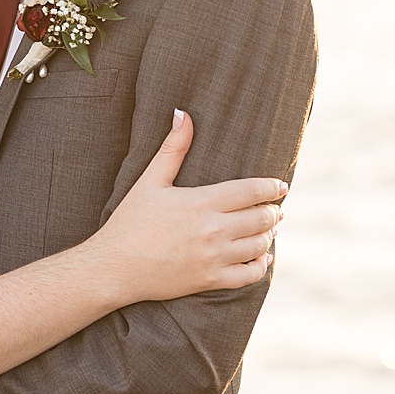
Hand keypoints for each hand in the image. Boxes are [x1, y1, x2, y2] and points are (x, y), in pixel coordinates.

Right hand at [92, 109, 285, 303]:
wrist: (113, 267)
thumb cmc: (129, 222)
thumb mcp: (149, 181)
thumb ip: (172, 148)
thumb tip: (183, 113)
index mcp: (201, 202)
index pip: (251, 191)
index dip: (271, 187)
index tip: (281, 186)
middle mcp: (212, 230)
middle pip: (261, 218)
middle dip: (273, 211)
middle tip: (276, 208)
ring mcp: (213, 257)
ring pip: (259, 245)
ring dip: (269, 235)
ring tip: (269, 229)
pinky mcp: (210, 280)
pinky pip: (250, 275)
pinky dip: (261, 265)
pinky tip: (261, 257)